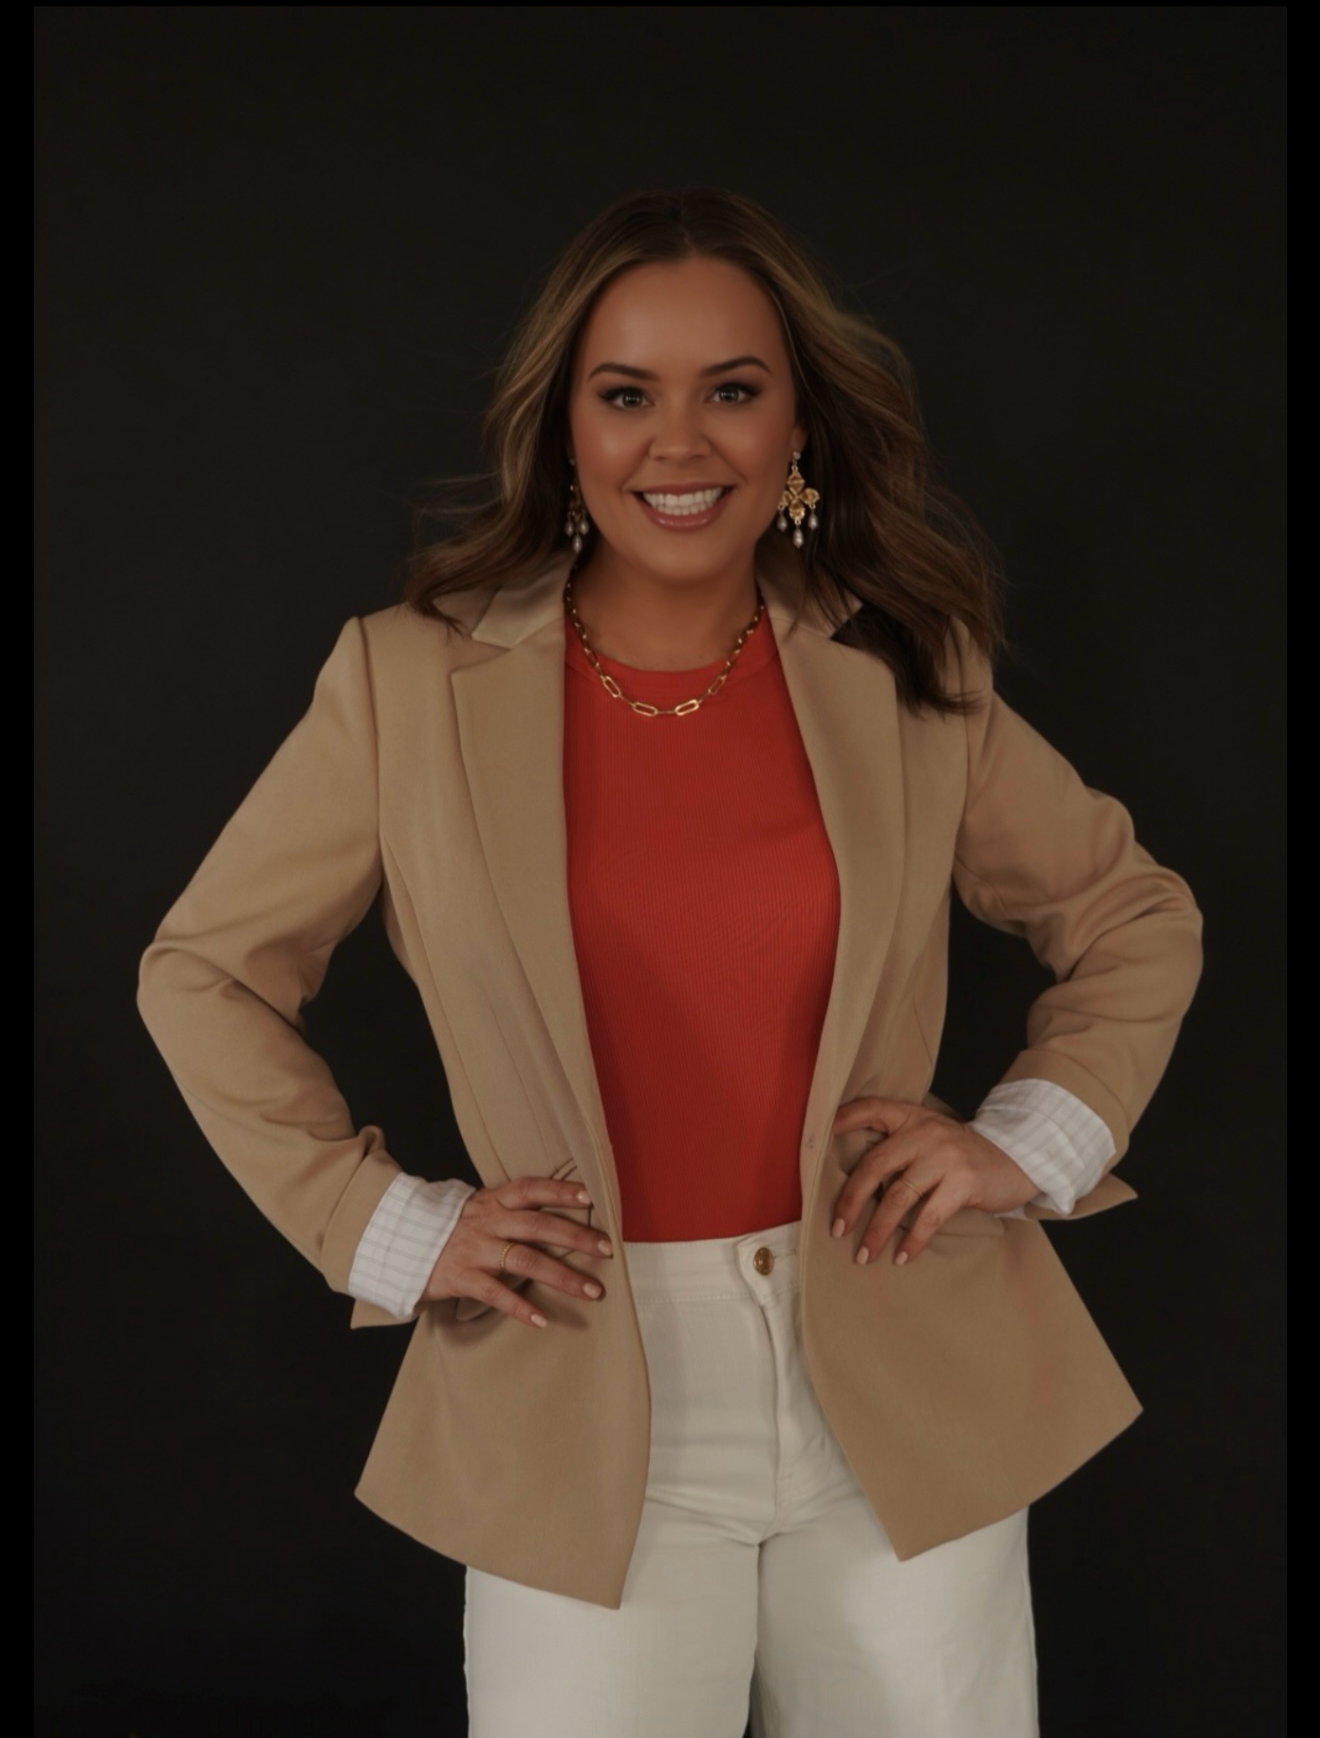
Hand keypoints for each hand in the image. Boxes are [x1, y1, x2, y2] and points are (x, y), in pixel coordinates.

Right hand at [421, 1176, 612, 1326]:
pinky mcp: (461, 1277)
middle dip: (576, 1237)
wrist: (399, 1244)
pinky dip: (520, 1307)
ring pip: (525, 1260)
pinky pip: (495, 1293)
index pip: (531, 1188)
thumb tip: (556, 1210)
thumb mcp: (478, 1208)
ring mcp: (474, 1249)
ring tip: (592, 1292)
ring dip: (562, 1277)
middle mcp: (487, 1221)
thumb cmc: (450, 1229)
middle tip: (608, 1249)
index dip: (561, 1191)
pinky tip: (542, 1319)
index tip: (591, 1198)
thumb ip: (510, 1209)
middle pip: (538, 1225)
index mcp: (493, 1201)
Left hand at [829, 1096, 1036, 1265]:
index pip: (871, 1108)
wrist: (1016, 1160)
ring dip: (878, 1229)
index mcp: (912, 1117)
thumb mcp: (931, 1137)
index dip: (843, 1120)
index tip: (817, 1140)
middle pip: (875, 1165)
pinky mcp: (963, 1182)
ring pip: (899, 1196)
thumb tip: (857, 1181)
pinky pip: (929, 1216)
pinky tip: (902, 1257)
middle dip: (852, 1200)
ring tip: (865, 1254)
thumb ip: (900, 1147)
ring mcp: (945, 1156)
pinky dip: (913, 1240)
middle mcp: (925, 1132)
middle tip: (838, 1228)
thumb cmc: (962, 1155)